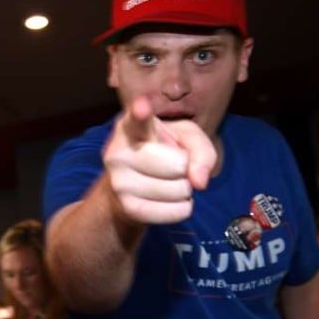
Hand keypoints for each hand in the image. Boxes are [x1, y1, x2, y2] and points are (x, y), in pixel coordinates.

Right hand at [102, 95, 217, 224]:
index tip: (142, 106)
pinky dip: (181, 208)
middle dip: (184, 168)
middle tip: (169, 166)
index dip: (140, 112)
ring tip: (165, 182)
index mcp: (130, 126)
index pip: (137, 120)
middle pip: (179, 164)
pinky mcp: (128, 208)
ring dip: (184, 190)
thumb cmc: (159, 154)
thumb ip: (201, 148)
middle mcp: (117, 152)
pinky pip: (177, 211)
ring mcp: (119, 182)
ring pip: (180, 190)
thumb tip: (200, 182)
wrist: (126, 190)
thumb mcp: (183, 138)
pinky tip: (165, 200)